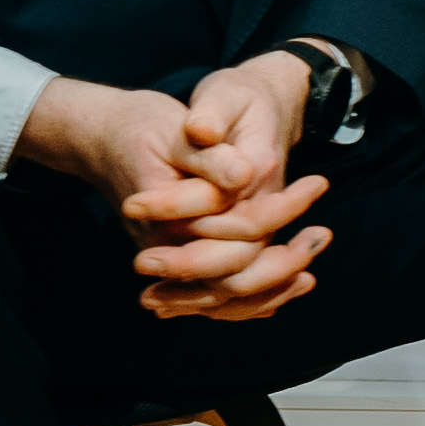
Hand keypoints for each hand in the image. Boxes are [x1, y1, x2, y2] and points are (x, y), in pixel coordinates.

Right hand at [18, 57, 331, 321]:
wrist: (102, 138)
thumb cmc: (140, 127)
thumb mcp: (176, 131)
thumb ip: (210, 158)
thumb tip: (245, 176)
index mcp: (165, 214)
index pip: (236, 228)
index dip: (283, 208)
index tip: (318, 183)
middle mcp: (163, 247)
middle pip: (231, 278)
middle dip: (284, 263)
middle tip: (322, 235)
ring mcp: (167, 261)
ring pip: (223, 297)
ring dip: (271, 287)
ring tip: (311, 268)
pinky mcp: (175, 263)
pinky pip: (214, 295)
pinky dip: (250, 298)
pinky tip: (284, 286)